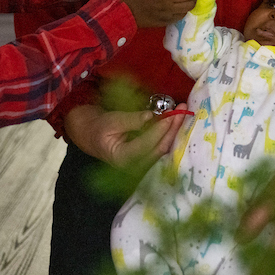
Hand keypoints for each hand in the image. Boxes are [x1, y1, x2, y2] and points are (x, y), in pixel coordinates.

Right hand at [64, 103, 187, 167]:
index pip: (146, 144)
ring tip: (182, 111)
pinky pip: (162, 145)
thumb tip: (150, 116)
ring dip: (174, 129)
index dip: (159, 130)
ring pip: (164, 147)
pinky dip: (169, 132)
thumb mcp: (111, 121)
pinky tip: (176, 119)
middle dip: (172, 128)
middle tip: (182, 110)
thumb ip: (131, 120)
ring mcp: (142, 162)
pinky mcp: (147, 156)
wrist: (93, 136)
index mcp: (122, 158)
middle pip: (160, 148)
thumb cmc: (100, 128)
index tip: (170, 115)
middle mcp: (135, 165)